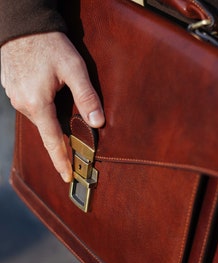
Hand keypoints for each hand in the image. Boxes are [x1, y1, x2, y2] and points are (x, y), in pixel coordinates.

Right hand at [0, 32, 104, 182]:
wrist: (23, 24)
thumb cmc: (49, 44)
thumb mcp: (74, 69)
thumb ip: (86, 97)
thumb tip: (98, 122)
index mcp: (38, 104)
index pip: (52, 142)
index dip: (61, 161)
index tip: (67, 177)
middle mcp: (23, 105)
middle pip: (47, 131)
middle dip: (61, 141)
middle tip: (75, 150)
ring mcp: (16, 98)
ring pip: (41, 119)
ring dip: (53, 123)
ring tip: (65, 120)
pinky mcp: (15, 90)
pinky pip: (33, 108)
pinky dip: (45, 111)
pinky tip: (52, 103)